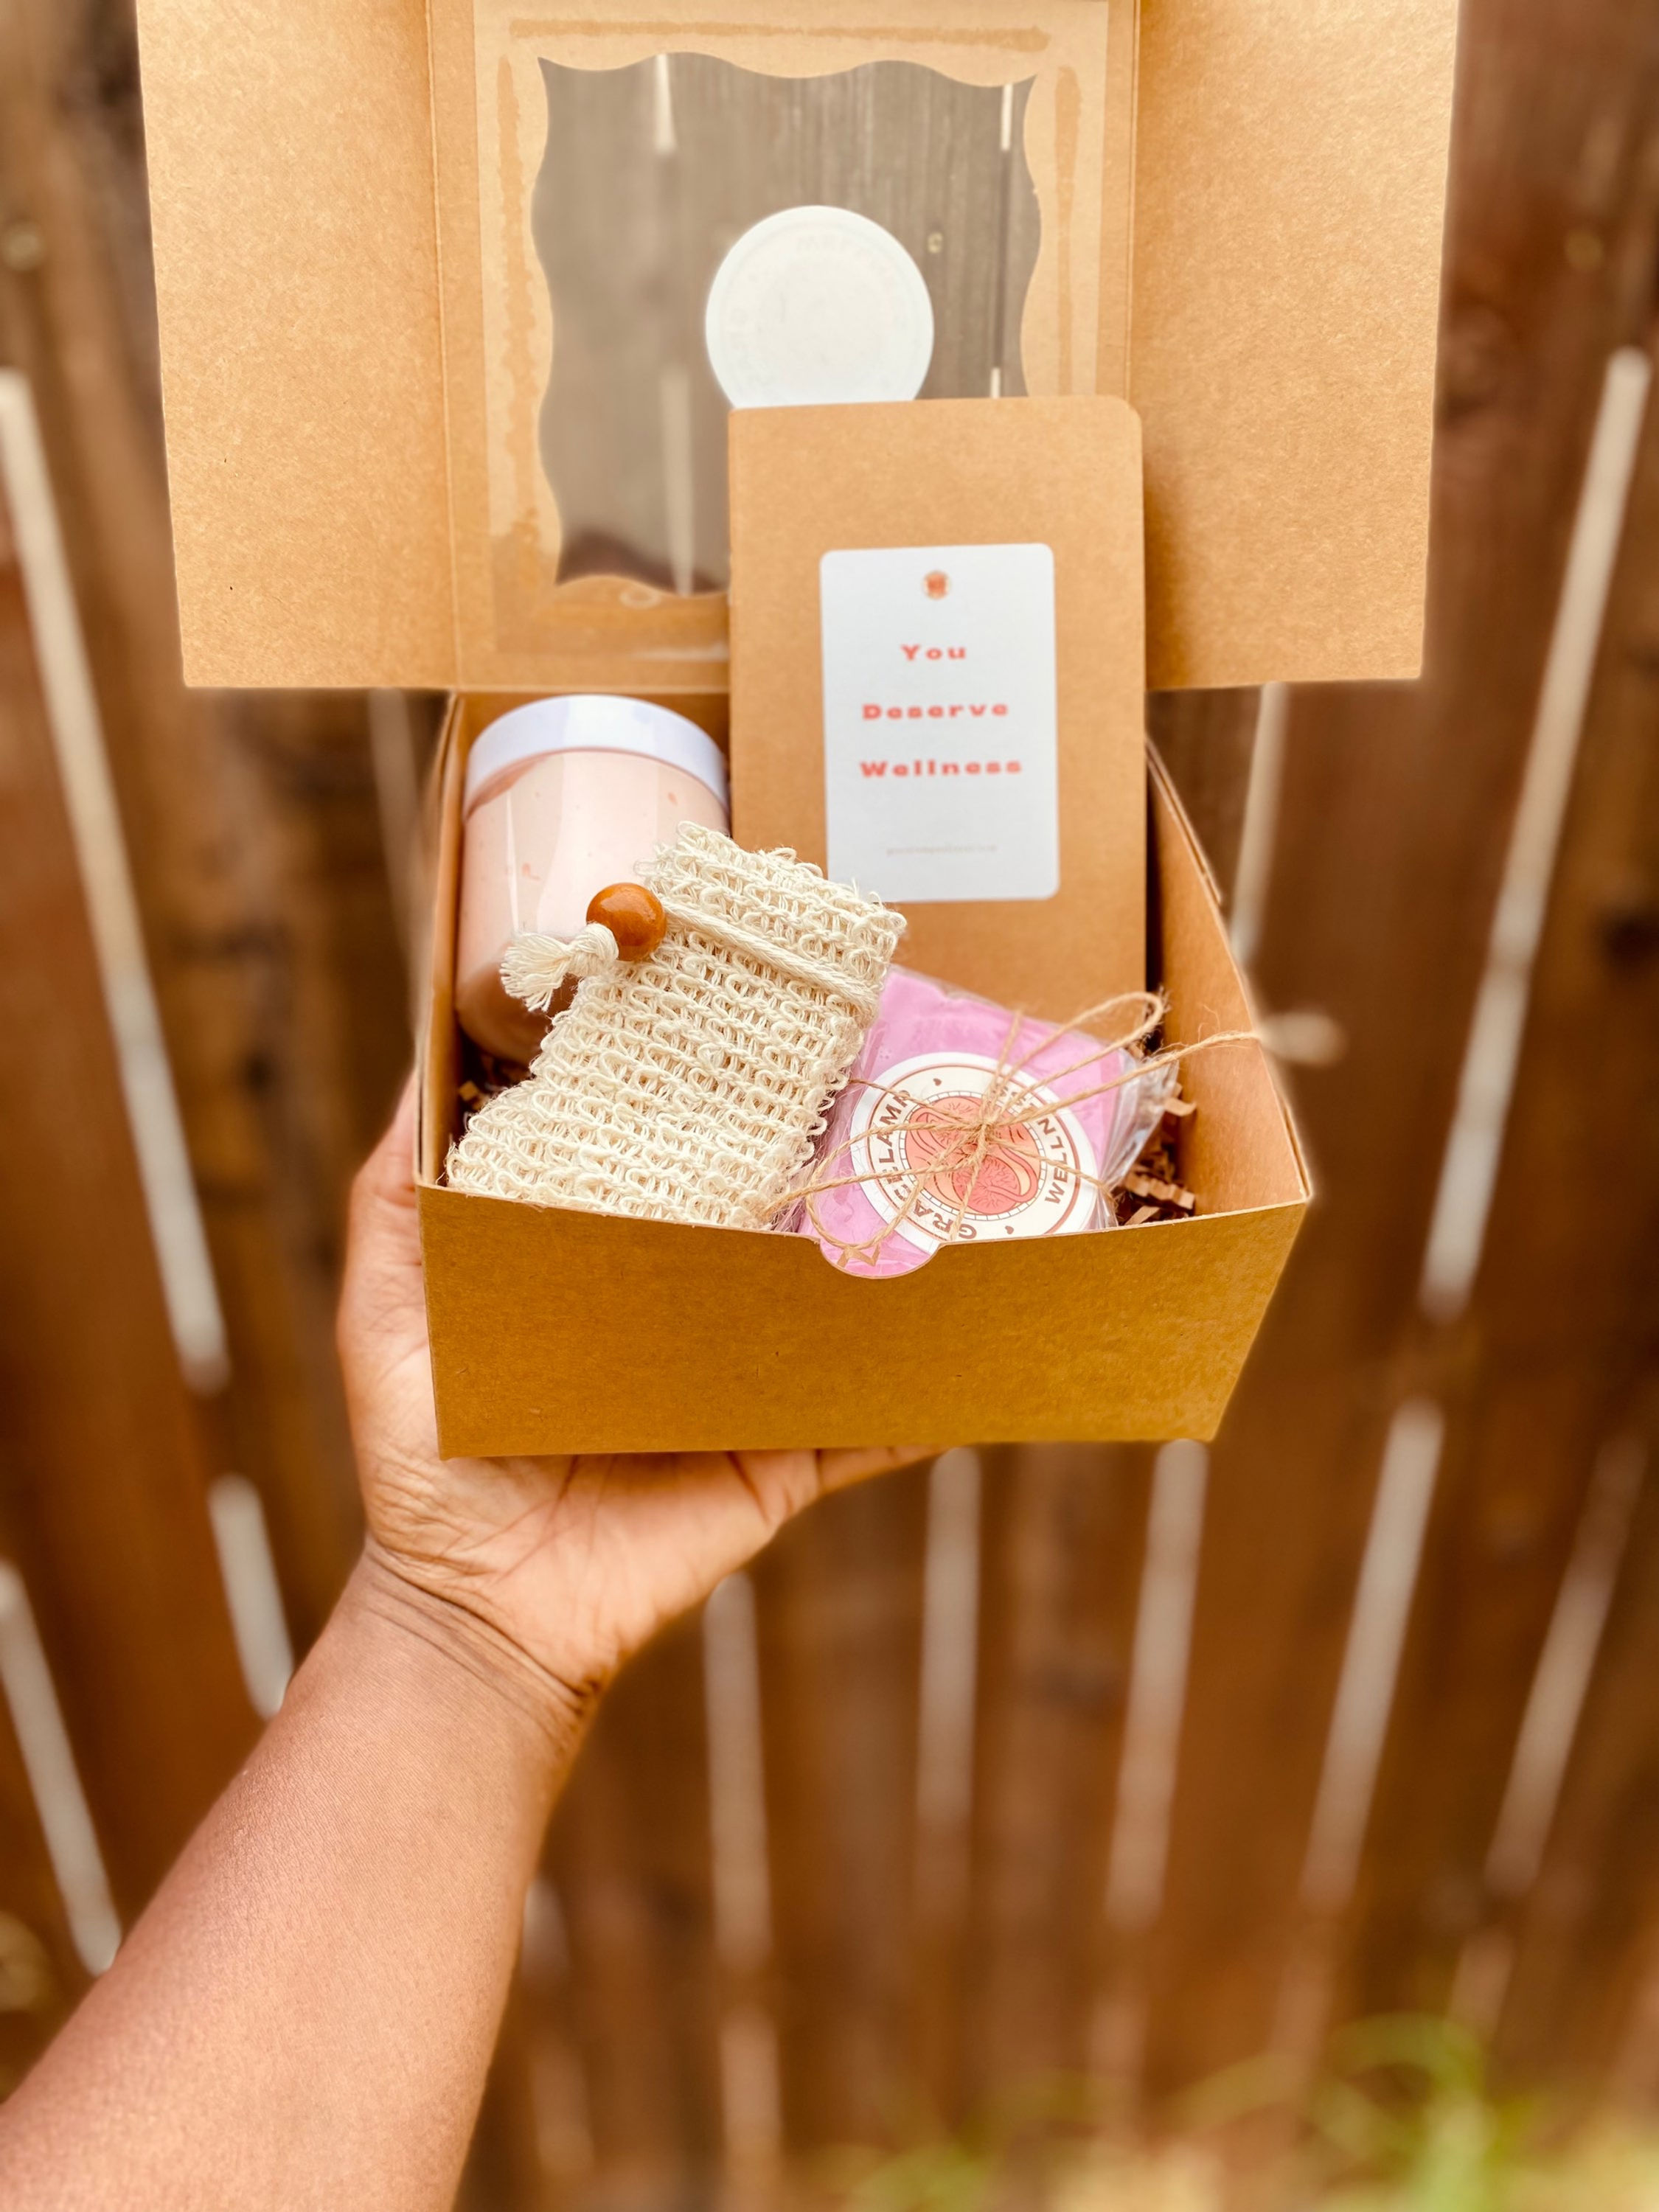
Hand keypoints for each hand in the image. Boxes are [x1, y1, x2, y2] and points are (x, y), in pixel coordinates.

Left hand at [338, 1079, 922, 1740]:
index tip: (762, 1013)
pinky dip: (930, 1400)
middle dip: (835, 1163)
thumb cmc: (422, 1458)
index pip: (676, 1164)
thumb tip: (421, 1061)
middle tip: (898, 1081)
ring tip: (962, 1190)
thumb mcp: (386, 1309)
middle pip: (775, 1226)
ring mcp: (745, 1387)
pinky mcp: (782, 1464)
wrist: (478, 1613)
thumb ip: (399, 1196)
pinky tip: (976, 1347)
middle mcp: (688, 1312)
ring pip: (838, 1315)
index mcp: (609, 1263)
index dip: (717, 1100)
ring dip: (899, 1263)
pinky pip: (871, 1431)